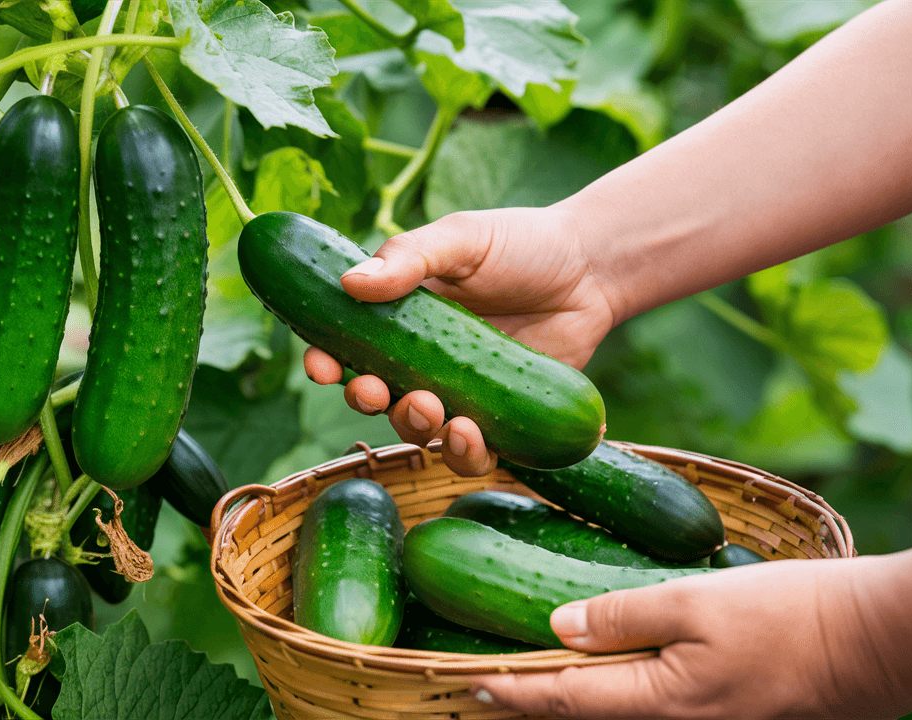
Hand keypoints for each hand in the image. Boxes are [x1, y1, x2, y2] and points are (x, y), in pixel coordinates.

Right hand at [303, 207, 617, 475]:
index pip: (345, 345)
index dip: (324, 360)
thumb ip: (409, 258)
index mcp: (398, 315)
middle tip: (375, 389)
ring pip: (417, 429)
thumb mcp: (461, 239)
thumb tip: (350, 283)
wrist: (592, 270)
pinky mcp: (498, 419)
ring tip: (439, 413)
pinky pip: (471, 453)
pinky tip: (473, 435)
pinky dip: (465, 454)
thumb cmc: (521, 244)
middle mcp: (420, 360)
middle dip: (365, 399)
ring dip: (414, 428)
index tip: (319, 366)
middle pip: (374, 394)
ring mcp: (458, 393)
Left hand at [467, 557, 909, 718]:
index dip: (509, 691)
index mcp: (661, 702)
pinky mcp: (728, 713)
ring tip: (530, 677)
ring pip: (618, 713)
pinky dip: (615, 691)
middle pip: (586, 716)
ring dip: (571, 697)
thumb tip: (557, 625)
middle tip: (484, 684)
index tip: (465, 683)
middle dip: (533, 702)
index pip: (563, 701)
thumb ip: (623, 614)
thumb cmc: (790, 616)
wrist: (879, 643)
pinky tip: (604, 669)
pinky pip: (653, 707)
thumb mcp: (696, 602)